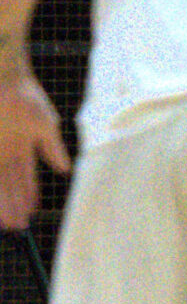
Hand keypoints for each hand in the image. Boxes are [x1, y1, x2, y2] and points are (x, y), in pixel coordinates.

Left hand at [0, 62, 69, 230]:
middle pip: (9, 183)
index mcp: (22, 144)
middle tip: (16, 226)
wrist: (2, 78)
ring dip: (3, 201)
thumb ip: (52, 148)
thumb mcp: (44, 124)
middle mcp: (6, 149)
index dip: (27, 194)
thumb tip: (65, 170)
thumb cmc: (24, 97)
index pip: (25, 175)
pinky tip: (1, 203)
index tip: (29, 212)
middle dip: (12, 204)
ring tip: (8, 221)